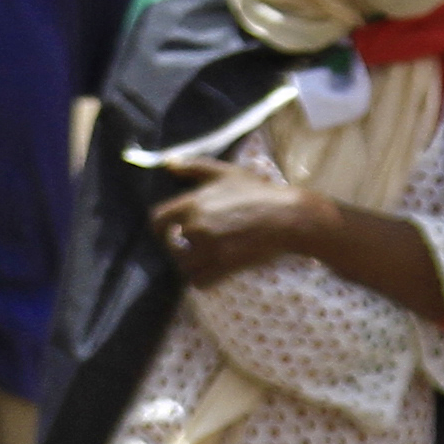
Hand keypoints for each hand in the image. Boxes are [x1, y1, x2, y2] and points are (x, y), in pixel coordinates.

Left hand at [151, 163, 324, 286]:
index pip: (156, 221)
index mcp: (192, 203)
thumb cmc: (258, 192)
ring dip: (193, 266)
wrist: (287, 217)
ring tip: (208, 259)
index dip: (161, 229)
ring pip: (185, 267)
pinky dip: (204, 280)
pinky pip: (199, 282)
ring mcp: (209, 249)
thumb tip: (168, 162)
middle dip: (181, 248)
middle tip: (198, 246)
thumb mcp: (225, 173)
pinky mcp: (223, 267)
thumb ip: (193, 166)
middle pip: (171, 248)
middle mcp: (196, 227)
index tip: (172, 232)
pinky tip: (215, 271)